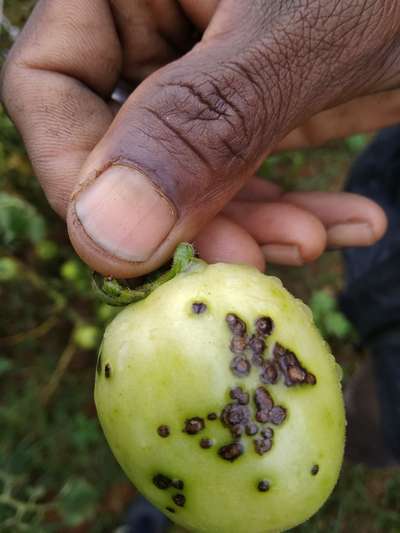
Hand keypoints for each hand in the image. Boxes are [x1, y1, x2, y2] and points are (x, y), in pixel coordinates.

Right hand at [1, 0, 392, 276]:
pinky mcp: (252, 109)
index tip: (141, 253)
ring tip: (310, 244)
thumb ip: (202, 124)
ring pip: (186, 178)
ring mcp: (204, 74)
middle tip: (248, 260)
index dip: (79, 180)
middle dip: (185, 220)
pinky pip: (242, 175)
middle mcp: (155, 26)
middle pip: (120, 146)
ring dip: (247, 226)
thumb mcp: (303, 40)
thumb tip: (105, 232)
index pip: (48, 84)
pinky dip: (289, 211)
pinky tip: (345, 221)